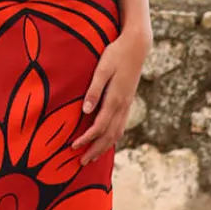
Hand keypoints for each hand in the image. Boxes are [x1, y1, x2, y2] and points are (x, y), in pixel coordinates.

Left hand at [70, 28, 150, 165]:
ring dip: (104, 147)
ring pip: (117, 133)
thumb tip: (85, 111)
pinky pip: (121, 126)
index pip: (99, 127)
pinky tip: (107, 141)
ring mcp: (127, 105)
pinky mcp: (128, 102)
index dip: (86, 139)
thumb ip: (94, 90)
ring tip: (93, 157)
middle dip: (95, 150)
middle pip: (109, 136)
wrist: (137, 46)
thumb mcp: (102, 68)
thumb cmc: (116, 54)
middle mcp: (123, 106)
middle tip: (81, 163)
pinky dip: (113, 138)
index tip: (73, 147)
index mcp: (115, 99)